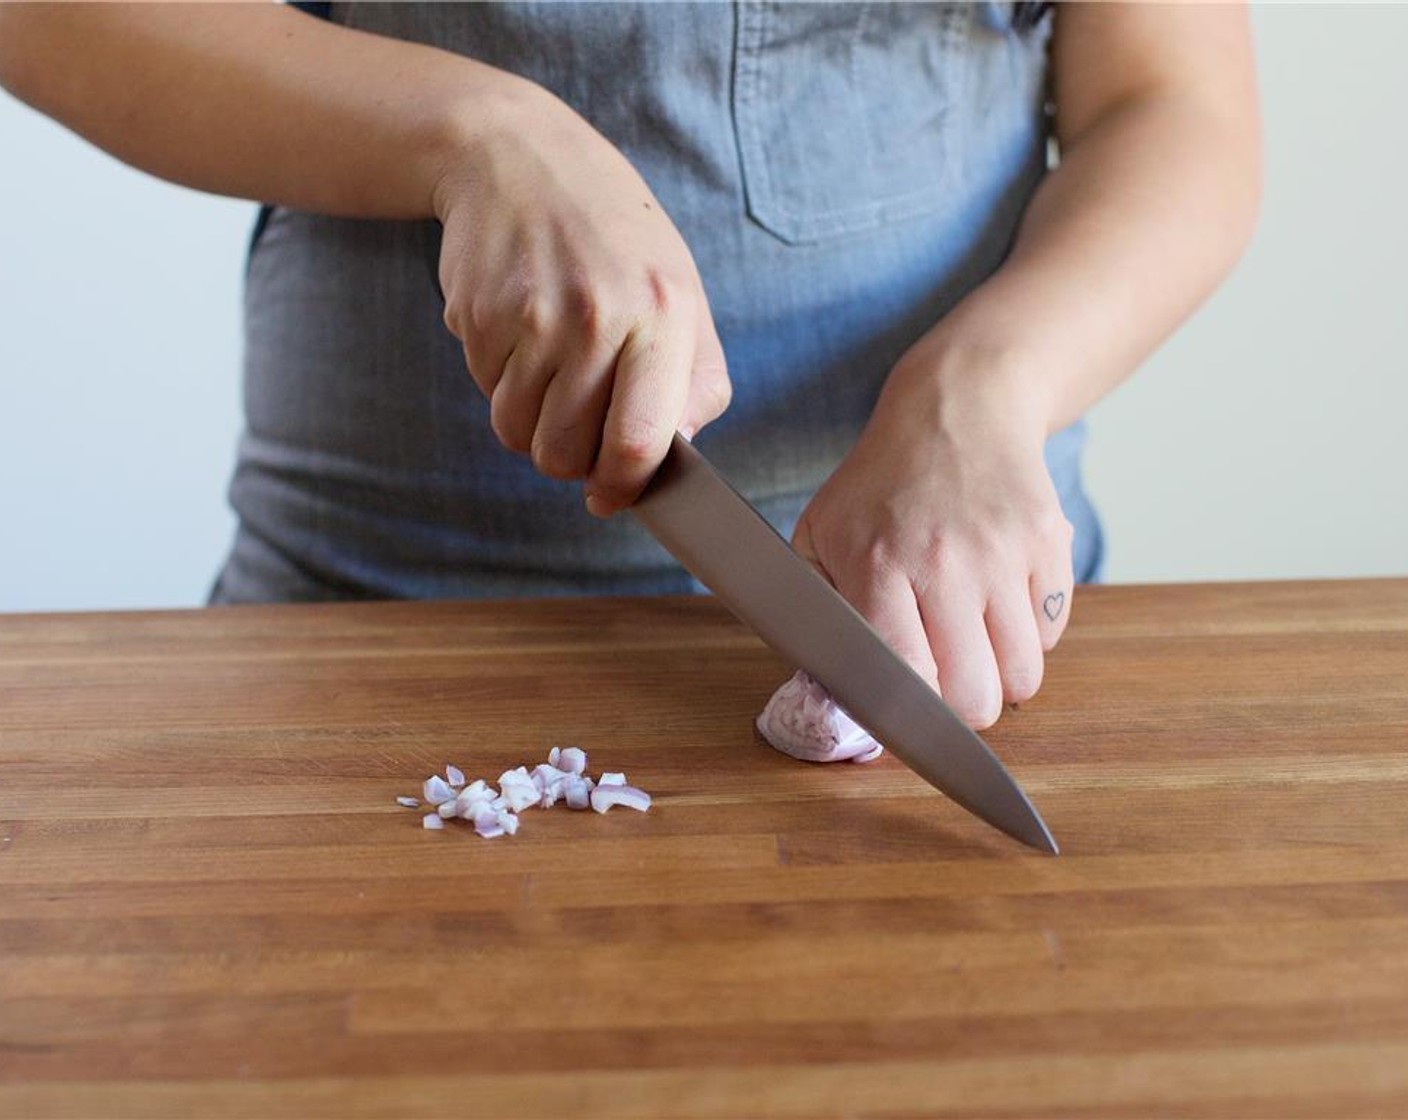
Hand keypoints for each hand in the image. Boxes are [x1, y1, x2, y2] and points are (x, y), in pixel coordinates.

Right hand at [433, 83, 730, 513]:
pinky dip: (503, 383)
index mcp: (660, 316)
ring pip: (518, 434)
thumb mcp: (681, 293)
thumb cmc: (616, 239)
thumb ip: (696, 380)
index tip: (611, 496)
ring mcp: (529, 317)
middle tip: (578, 427)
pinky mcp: (477, 317)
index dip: (623, 488)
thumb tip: (676, 457)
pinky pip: (487, 394)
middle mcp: (595, 318)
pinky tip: (521, 336)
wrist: (519, 158)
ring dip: (532, 424)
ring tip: (551, 374)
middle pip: (566, 454)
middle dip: (571, 460)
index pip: (639, 441)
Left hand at [791, 343, 1073, 728]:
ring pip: (1024, 674)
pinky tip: (1001, 607)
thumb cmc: (878, 483)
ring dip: (1001, 678)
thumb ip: (815, 611)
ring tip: (975, 649)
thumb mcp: (818, 533)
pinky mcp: (1049, 543)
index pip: (905, 680)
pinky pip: (1053, 632)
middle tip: (946, 685)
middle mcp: (944, 563)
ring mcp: (1003, 553)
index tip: (901, 718)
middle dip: (960, 710)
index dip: (906, 718)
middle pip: (975, 697)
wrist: (956, 409)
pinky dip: (1031, 636)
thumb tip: (825, 691)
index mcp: (877, 566)